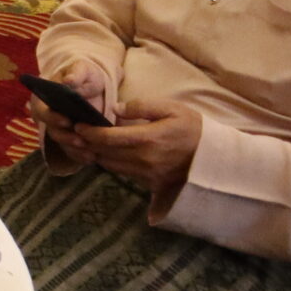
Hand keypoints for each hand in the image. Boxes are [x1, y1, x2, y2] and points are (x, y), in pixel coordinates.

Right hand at [26, 65, 105, 165]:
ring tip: (90, 153)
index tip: (67, 121)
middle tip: (80, 141)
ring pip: (62, 144)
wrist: (93, 85)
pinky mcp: (71, 139)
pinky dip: (81, 156)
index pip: (42, 111)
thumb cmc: (84, 75)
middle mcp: (48, 117)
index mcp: (44, 99)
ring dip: (75, 150)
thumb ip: (76, 74)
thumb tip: (69, 80)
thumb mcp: (82, 69)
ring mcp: (59, 130)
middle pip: (52, 131)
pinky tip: (92, 158)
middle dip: (66, 137)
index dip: (52, 118)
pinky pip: (72, 151)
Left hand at [77, 100, 202, 194]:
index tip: (78, 125)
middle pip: (104, 153)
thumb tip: (117, 108)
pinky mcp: (151, 184)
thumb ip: (143, 106)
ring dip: (96, 155)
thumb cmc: (193, 129)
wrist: (216, 157)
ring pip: (110, 166)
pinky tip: (106, 155)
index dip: (88, 133)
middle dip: (86, 144)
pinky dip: (111, 164)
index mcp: (148, 139)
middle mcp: (144, 159)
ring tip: (87, 143)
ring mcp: (147, 174)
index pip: (107, 138)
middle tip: (75, 134)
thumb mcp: (173, 109)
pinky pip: (123, 174)